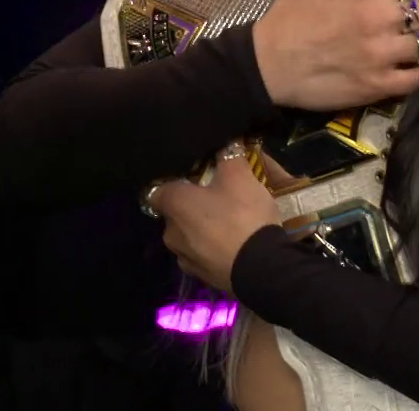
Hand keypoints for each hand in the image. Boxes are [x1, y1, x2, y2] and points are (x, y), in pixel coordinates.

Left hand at [152, 154, 282, 292]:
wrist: (262, 268)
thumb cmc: (242, 215)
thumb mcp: (240, 176)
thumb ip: (229, 155)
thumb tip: (227, 142)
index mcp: (173, 204)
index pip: (157, 189)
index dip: (172, 182)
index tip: (190, 178)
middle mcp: (170, 232)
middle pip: (175, 213)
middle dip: (192, 206)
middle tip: (216, 197)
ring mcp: (184, 258)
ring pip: (189, 237)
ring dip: (203, 230)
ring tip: (228, 223)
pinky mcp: (202, 277)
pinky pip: (203, 256)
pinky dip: (213, 250)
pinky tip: (233, 245)